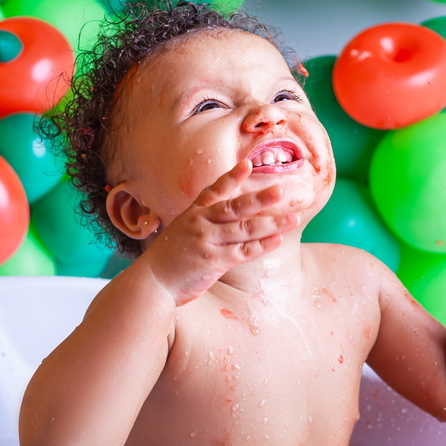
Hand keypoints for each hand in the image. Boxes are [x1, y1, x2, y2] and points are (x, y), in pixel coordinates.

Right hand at [144, 159, 300, 305]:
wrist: (153, 282)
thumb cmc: (171, 257)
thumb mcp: (184, 230)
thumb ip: (206, 220)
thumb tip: (235, 213)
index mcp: (193, 213)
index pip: (214, 190)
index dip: (231, 177)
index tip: (247, 164)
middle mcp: (200, 223)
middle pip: (234, 208)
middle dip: (259, 199)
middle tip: (280, 190)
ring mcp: (206, 242)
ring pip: (244, 230)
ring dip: (271, 224)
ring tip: (293, 218)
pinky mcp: (212, 261)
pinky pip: (242, 252)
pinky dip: (261, 245)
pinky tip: (277, 239)